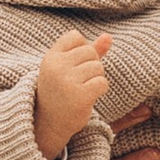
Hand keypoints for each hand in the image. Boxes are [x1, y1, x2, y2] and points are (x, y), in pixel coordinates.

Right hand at [32, 26, 111, 159]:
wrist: (50, 123)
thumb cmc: (60, 91)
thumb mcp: (67, 67)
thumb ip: (89, 50)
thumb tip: (109, 36)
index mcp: (50, 57)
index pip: (75, 36)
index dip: (82, 49)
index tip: (74, 65)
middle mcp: (56, 67)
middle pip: (90, 52)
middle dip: (92, 65)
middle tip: (79, 80)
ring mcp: (66, 81)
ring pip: (98, 67)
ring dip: (96, 78)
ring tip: (83, 89)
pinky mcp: (80, 96)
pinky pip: (102, 82)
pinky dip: (100, 89)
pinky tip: (89, 96)